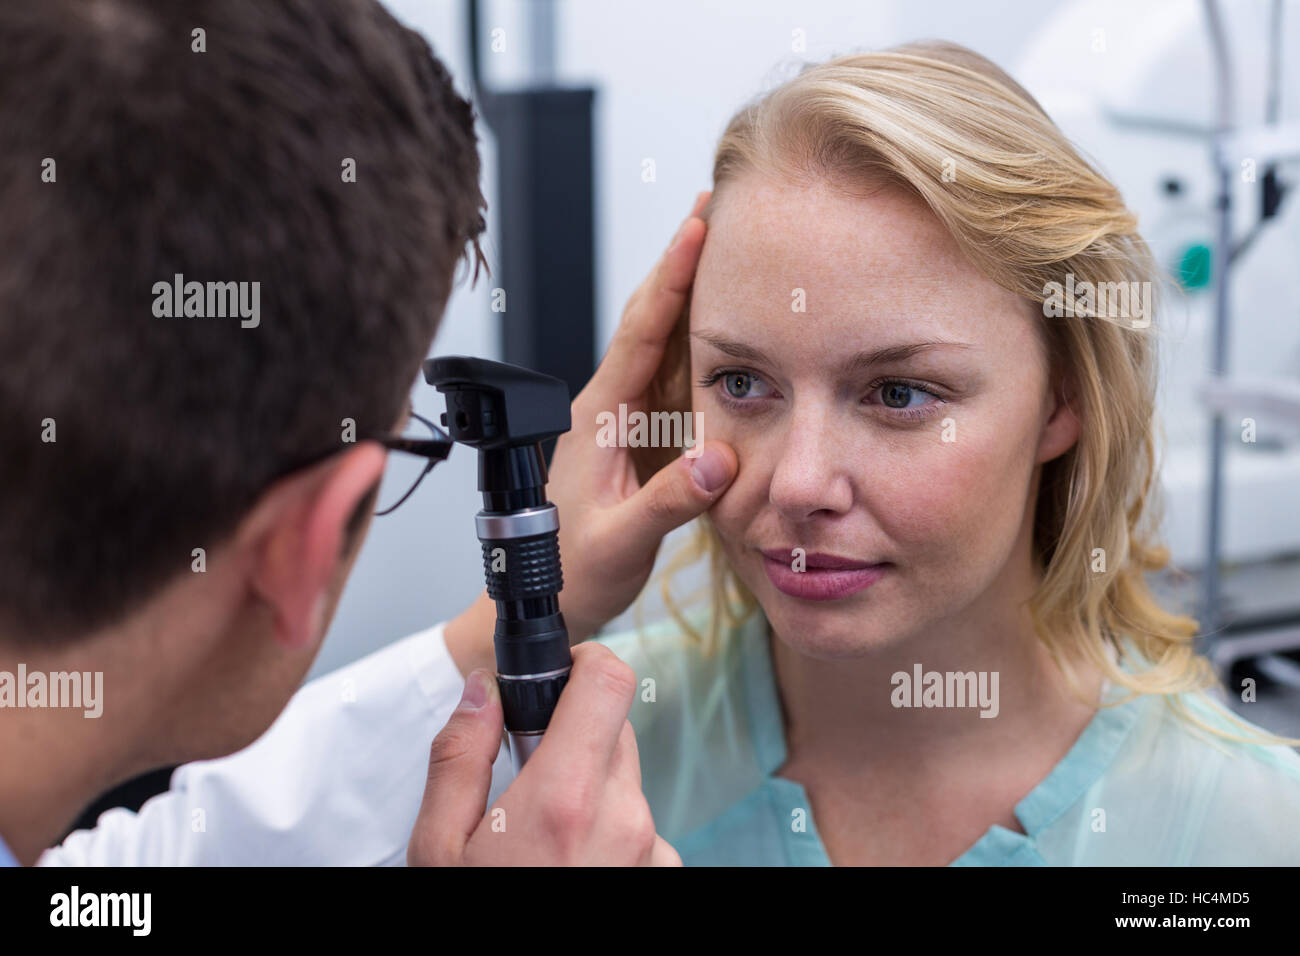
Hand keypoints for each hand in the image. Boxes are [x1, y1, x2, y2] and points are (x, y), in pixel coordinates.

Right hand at [408, 642, 680, 865]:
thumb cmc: (471, 927)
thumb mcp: (437, 850)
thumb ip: (460, 758)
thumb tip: (480, 692)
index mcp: (563, 798)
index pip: (610, 681)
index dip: (584, 662)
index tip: (559, 672)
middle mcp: (623, 819)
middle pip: (614, 730)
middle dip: (571, 737)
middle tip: (524, 775)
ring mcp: (651, 853)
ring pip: (625, 782)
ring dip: (589, 792)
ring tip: (540, 844)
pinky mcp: (663, 879)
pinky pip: (640, 830)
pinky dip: (609, 835)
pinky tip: (568, 870)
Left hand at [549, 192, 735, 640]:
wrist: (545, 595)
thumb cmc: (571, 568)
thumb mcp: (620, 540)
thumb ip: (667, 502)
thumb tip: (719, 460)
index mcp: (599, 416)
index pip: (640, 332)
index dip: (671, 277)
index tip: (698, 226)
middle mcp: (610, 405)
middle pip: (650, 318)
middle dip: (682, 262)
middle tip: (715, 205)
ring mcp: (627, 418)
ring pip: (664, 342)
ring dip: (694, 294)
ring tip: (728, 245)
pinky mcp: (643, 437)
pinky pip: (675, 378)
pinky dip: (702, 342)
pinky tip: (729, 322)